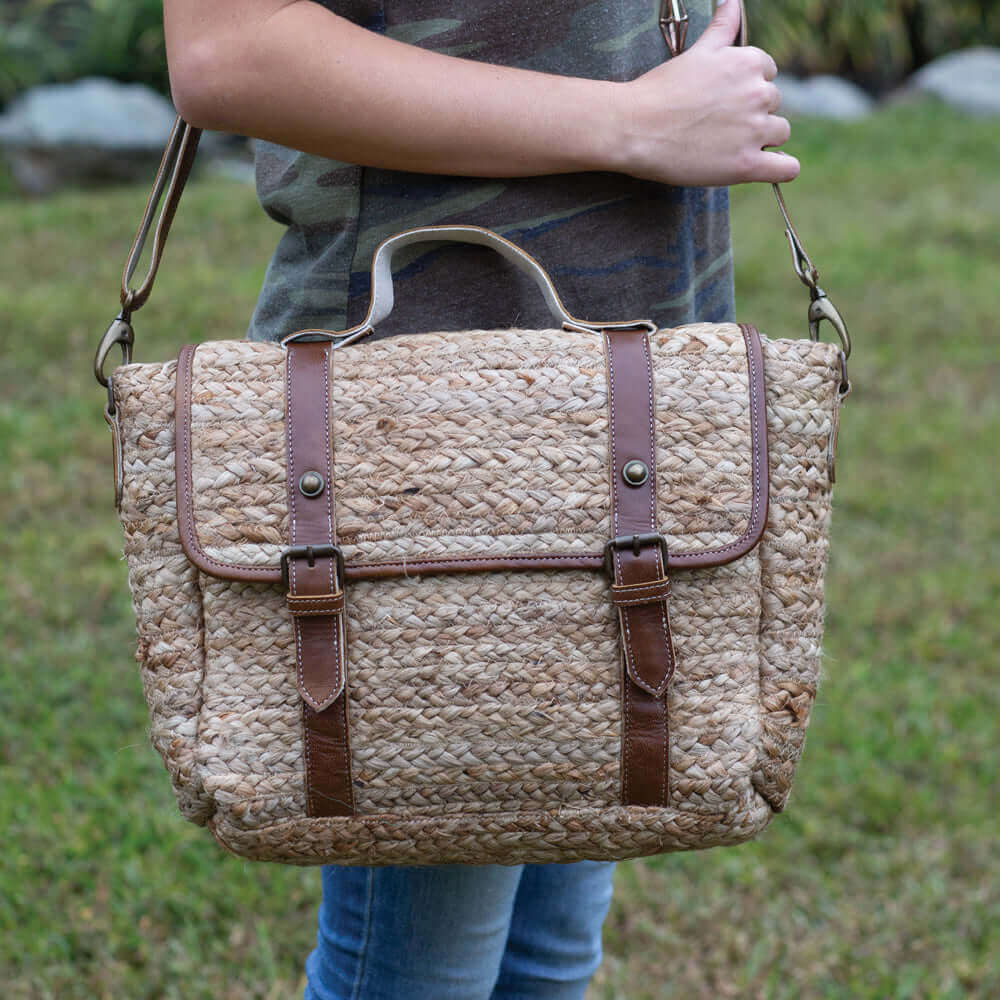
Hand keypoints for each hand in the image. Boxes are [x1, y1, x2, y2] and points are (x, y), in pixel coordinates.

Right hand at [613, 0, 797, 185]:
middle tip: (719, 125)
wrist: (635, 128)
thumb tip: (732, 2)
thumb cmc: (660, 90)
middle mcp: (759, 94)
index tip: (725, 101)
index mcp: (750, 63)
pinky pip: (786, 169)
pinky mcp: (747, 165)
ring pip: (780, 134)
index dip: (746, 89)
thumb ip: (722, 28)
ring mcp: (755, 131)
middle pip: (773, 105)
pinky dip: (781, 169)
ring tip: (729, 146)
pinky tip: (767, 167)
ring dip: (762, 140)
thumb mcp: (696, 51)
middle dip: (752, 114)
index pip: (768, 74)